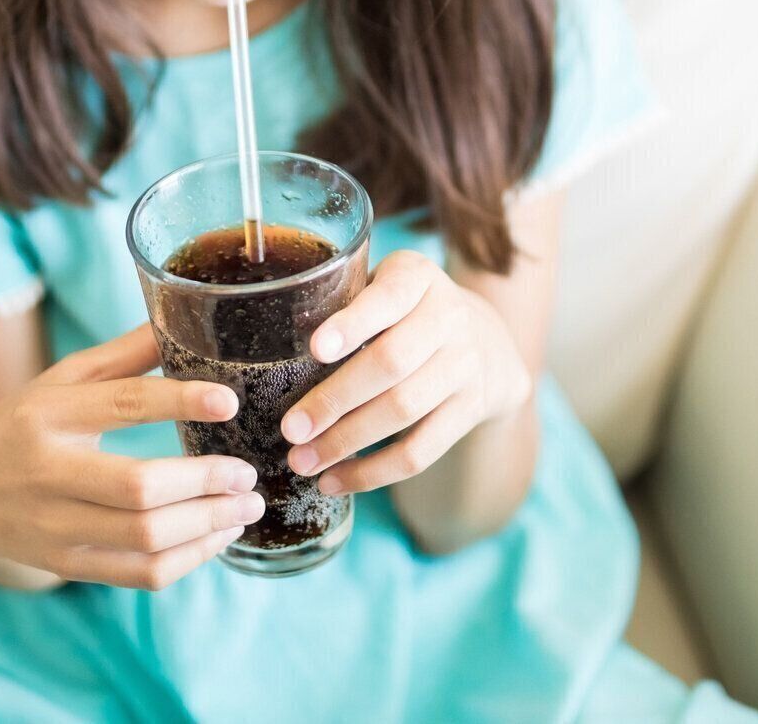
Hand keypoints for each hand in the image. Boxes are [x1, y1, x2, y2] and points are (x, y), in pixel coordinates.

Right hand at [0, 323, 267, 590]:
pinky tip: (217, 537)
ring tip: (245, 506)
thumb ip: (124, 354)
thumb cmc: (25, 424)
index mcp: (48, 415)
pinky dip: (188, 559)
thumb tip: (184, 311)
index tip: (229, 402)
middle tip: (249, 474)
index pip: (122, 406)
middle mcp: (47, 472)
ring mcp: (53, 526)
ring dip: (207, 525)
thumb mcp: (63, 380)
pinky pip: (138, 574)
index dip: (179, 401)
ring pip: (143, 537)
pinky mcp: (65, 565)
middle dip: (205, 483)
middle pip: (137, 487)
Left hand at [278, 249, 531, 495]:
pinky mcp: (470, 410)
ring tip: (301, 461)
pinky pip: (422, 450)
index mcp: (417, 277)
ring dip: (347, 442)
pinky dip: (374, 472)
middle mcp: (449, 316)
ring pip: (404, 410)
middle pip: (392, 362)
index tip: (315, 348)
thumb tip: (269, 338)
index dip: (353, 323)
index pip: (388, 296)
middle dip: (336, 399)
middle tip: (291, 429)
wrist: (488, 341)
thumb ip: (343, 300)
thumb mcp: (384, 286)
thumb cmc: (406, 312)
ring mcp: (465, 365)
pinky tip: (336, 481)